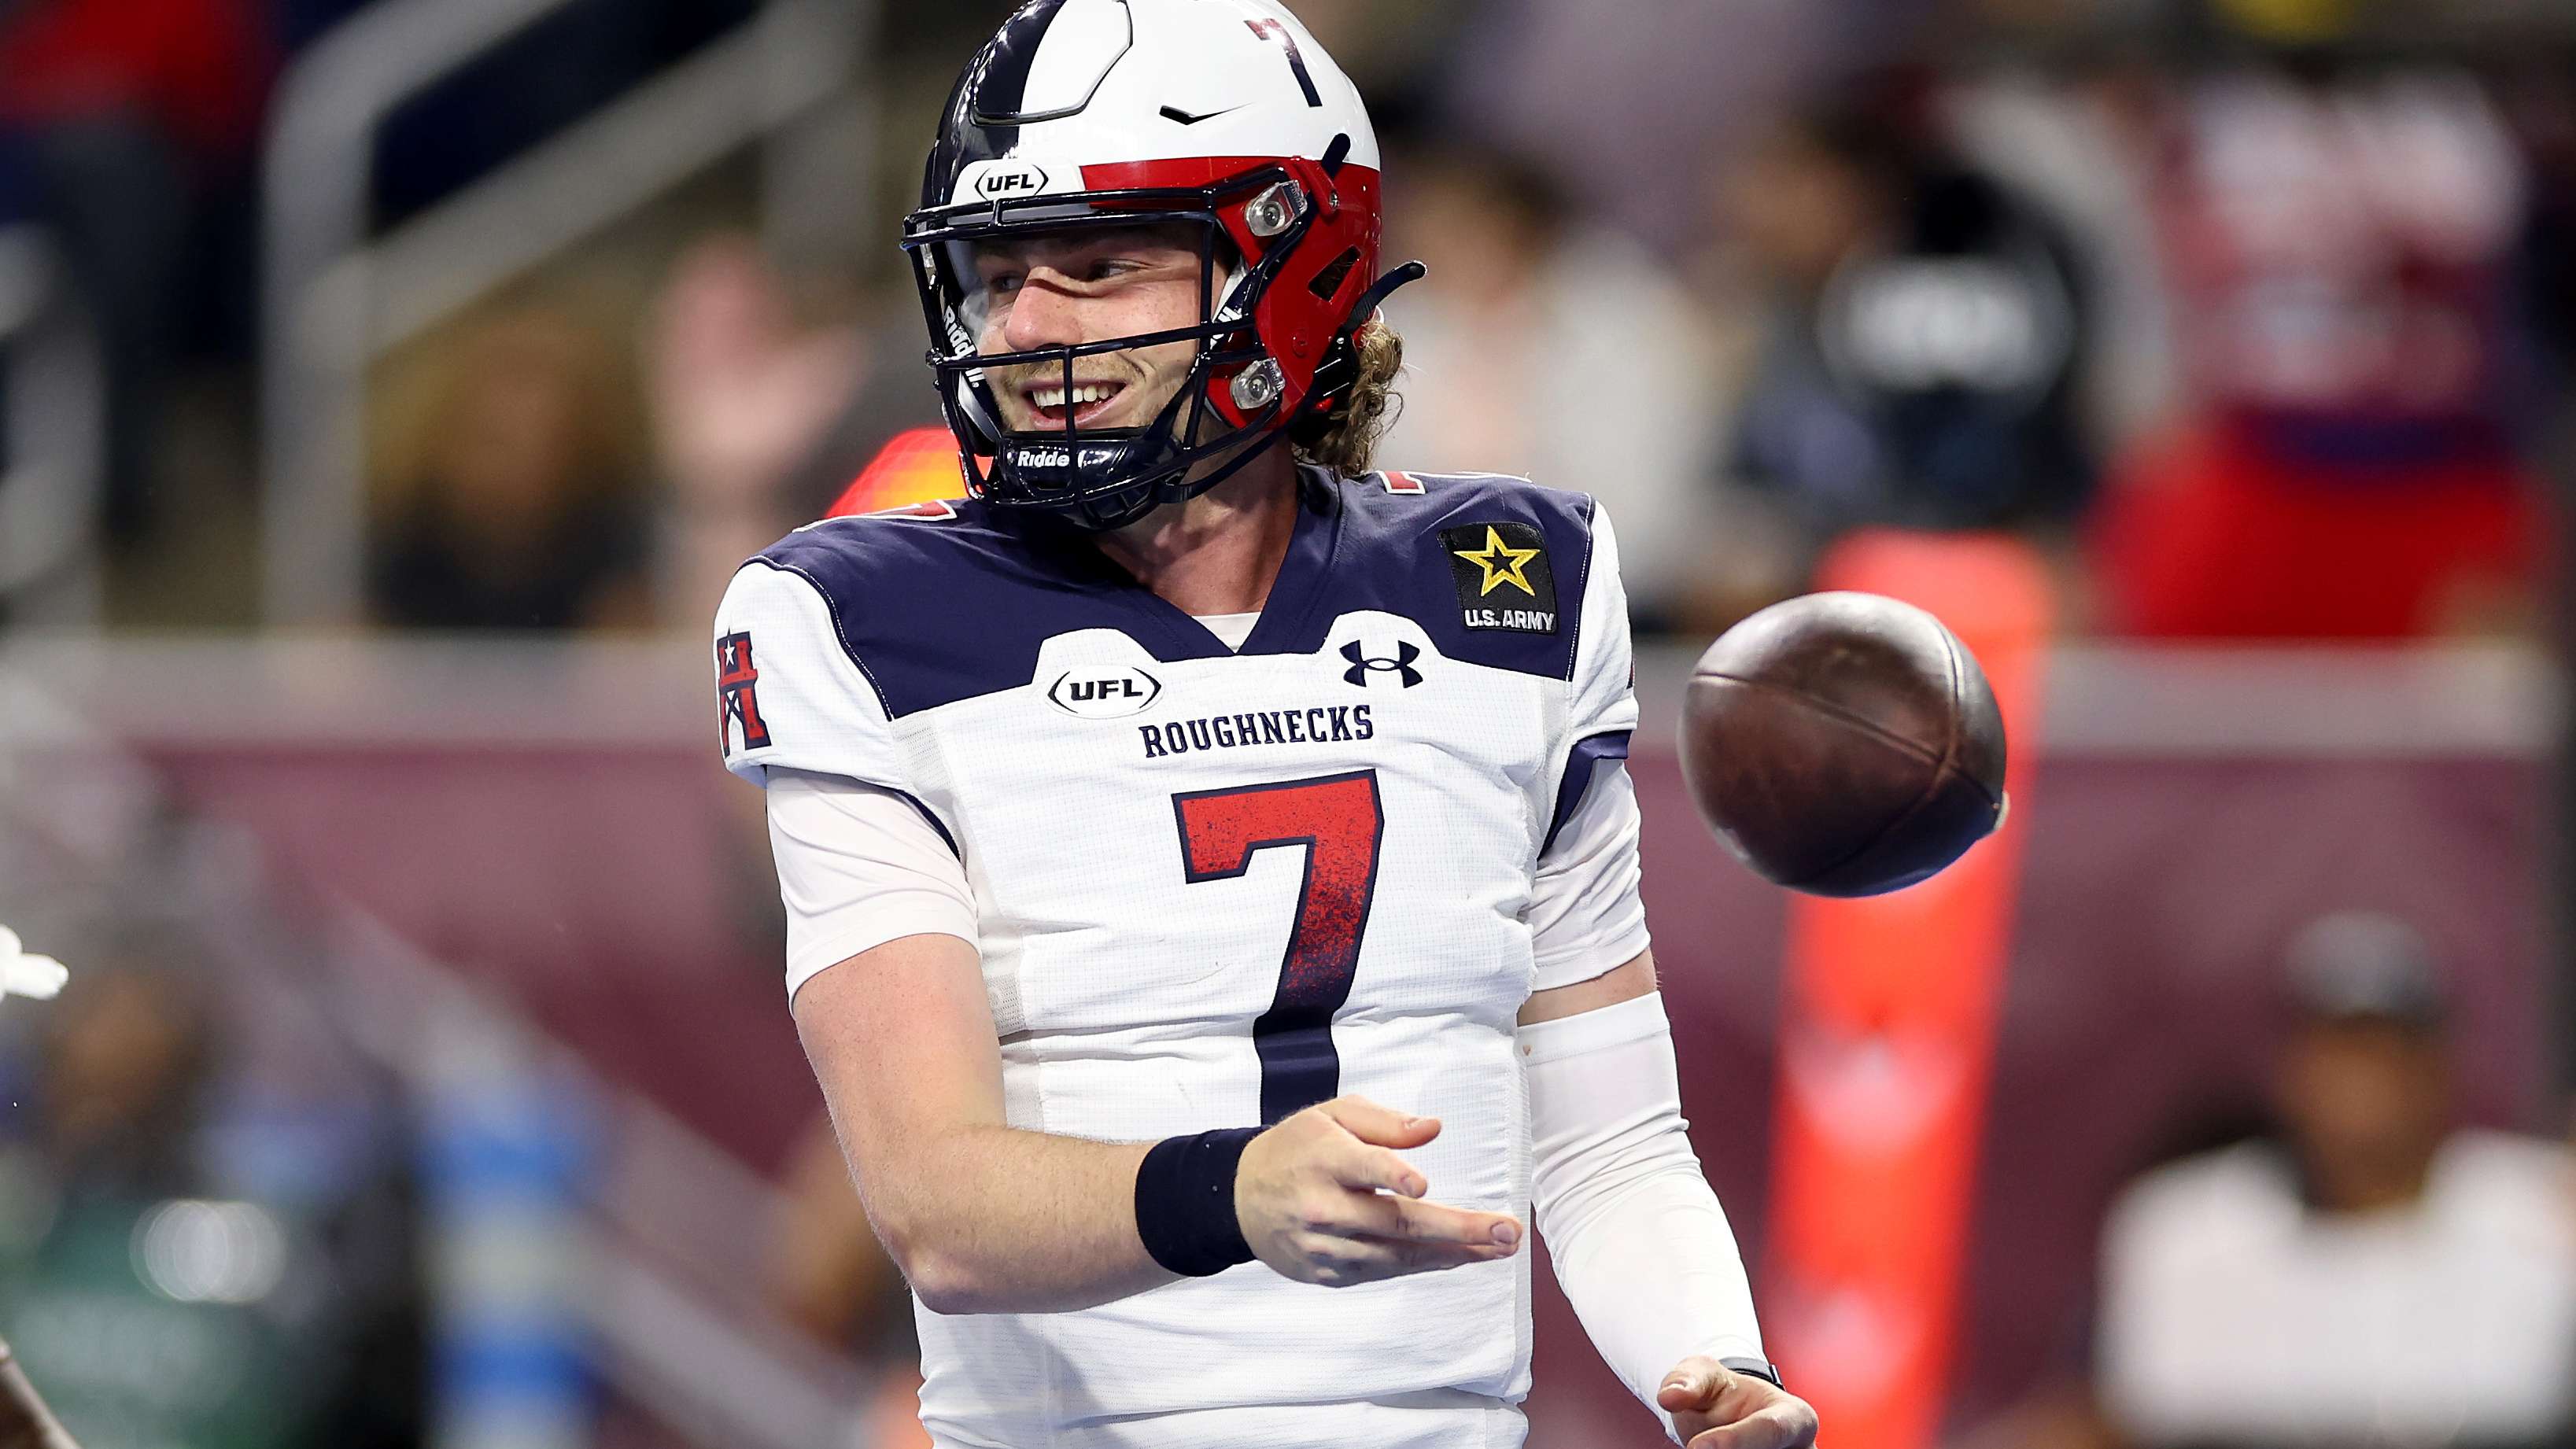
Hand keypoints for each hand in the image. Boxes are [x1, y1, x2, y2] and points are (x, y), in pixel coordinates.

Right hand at [1234, 1095, 1522, 1287]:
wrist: (1240, 1199)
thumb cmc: (1297, 1149)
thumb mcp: (1332, 1116)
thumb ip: (1384, 1122)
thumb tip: (1433, 1129)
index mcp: (1324, 1158)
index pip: (1361, 1167)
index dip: (1391, 1174)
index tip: (1422, 1184)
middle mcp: (1323, 1206)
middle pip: (1395, 1223)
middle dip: (1458, 1229)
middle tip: (1507, 1233)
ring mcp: (1325, 1247)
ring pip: (1397, 1256)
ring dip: (1454, 1254)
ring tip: (1498, 1248)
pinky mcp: (1328, 1274)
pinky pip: (1385, 1271)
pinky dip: (1424, 1264)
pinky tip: (1459, 1257)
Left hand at [1658, 1356, 1818, 1448]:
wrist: (1727, 1416)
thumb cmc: (1721, 1394)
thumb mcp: (1702, 1376)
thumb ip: (1687, 1381)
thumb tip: (1670, 1396)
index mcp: (1793, 1416)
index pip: (1771, 1430)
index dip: (1734, 1440)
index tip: (1698, 1446)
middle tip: (1694, 1447)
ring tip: (1699, 1445)